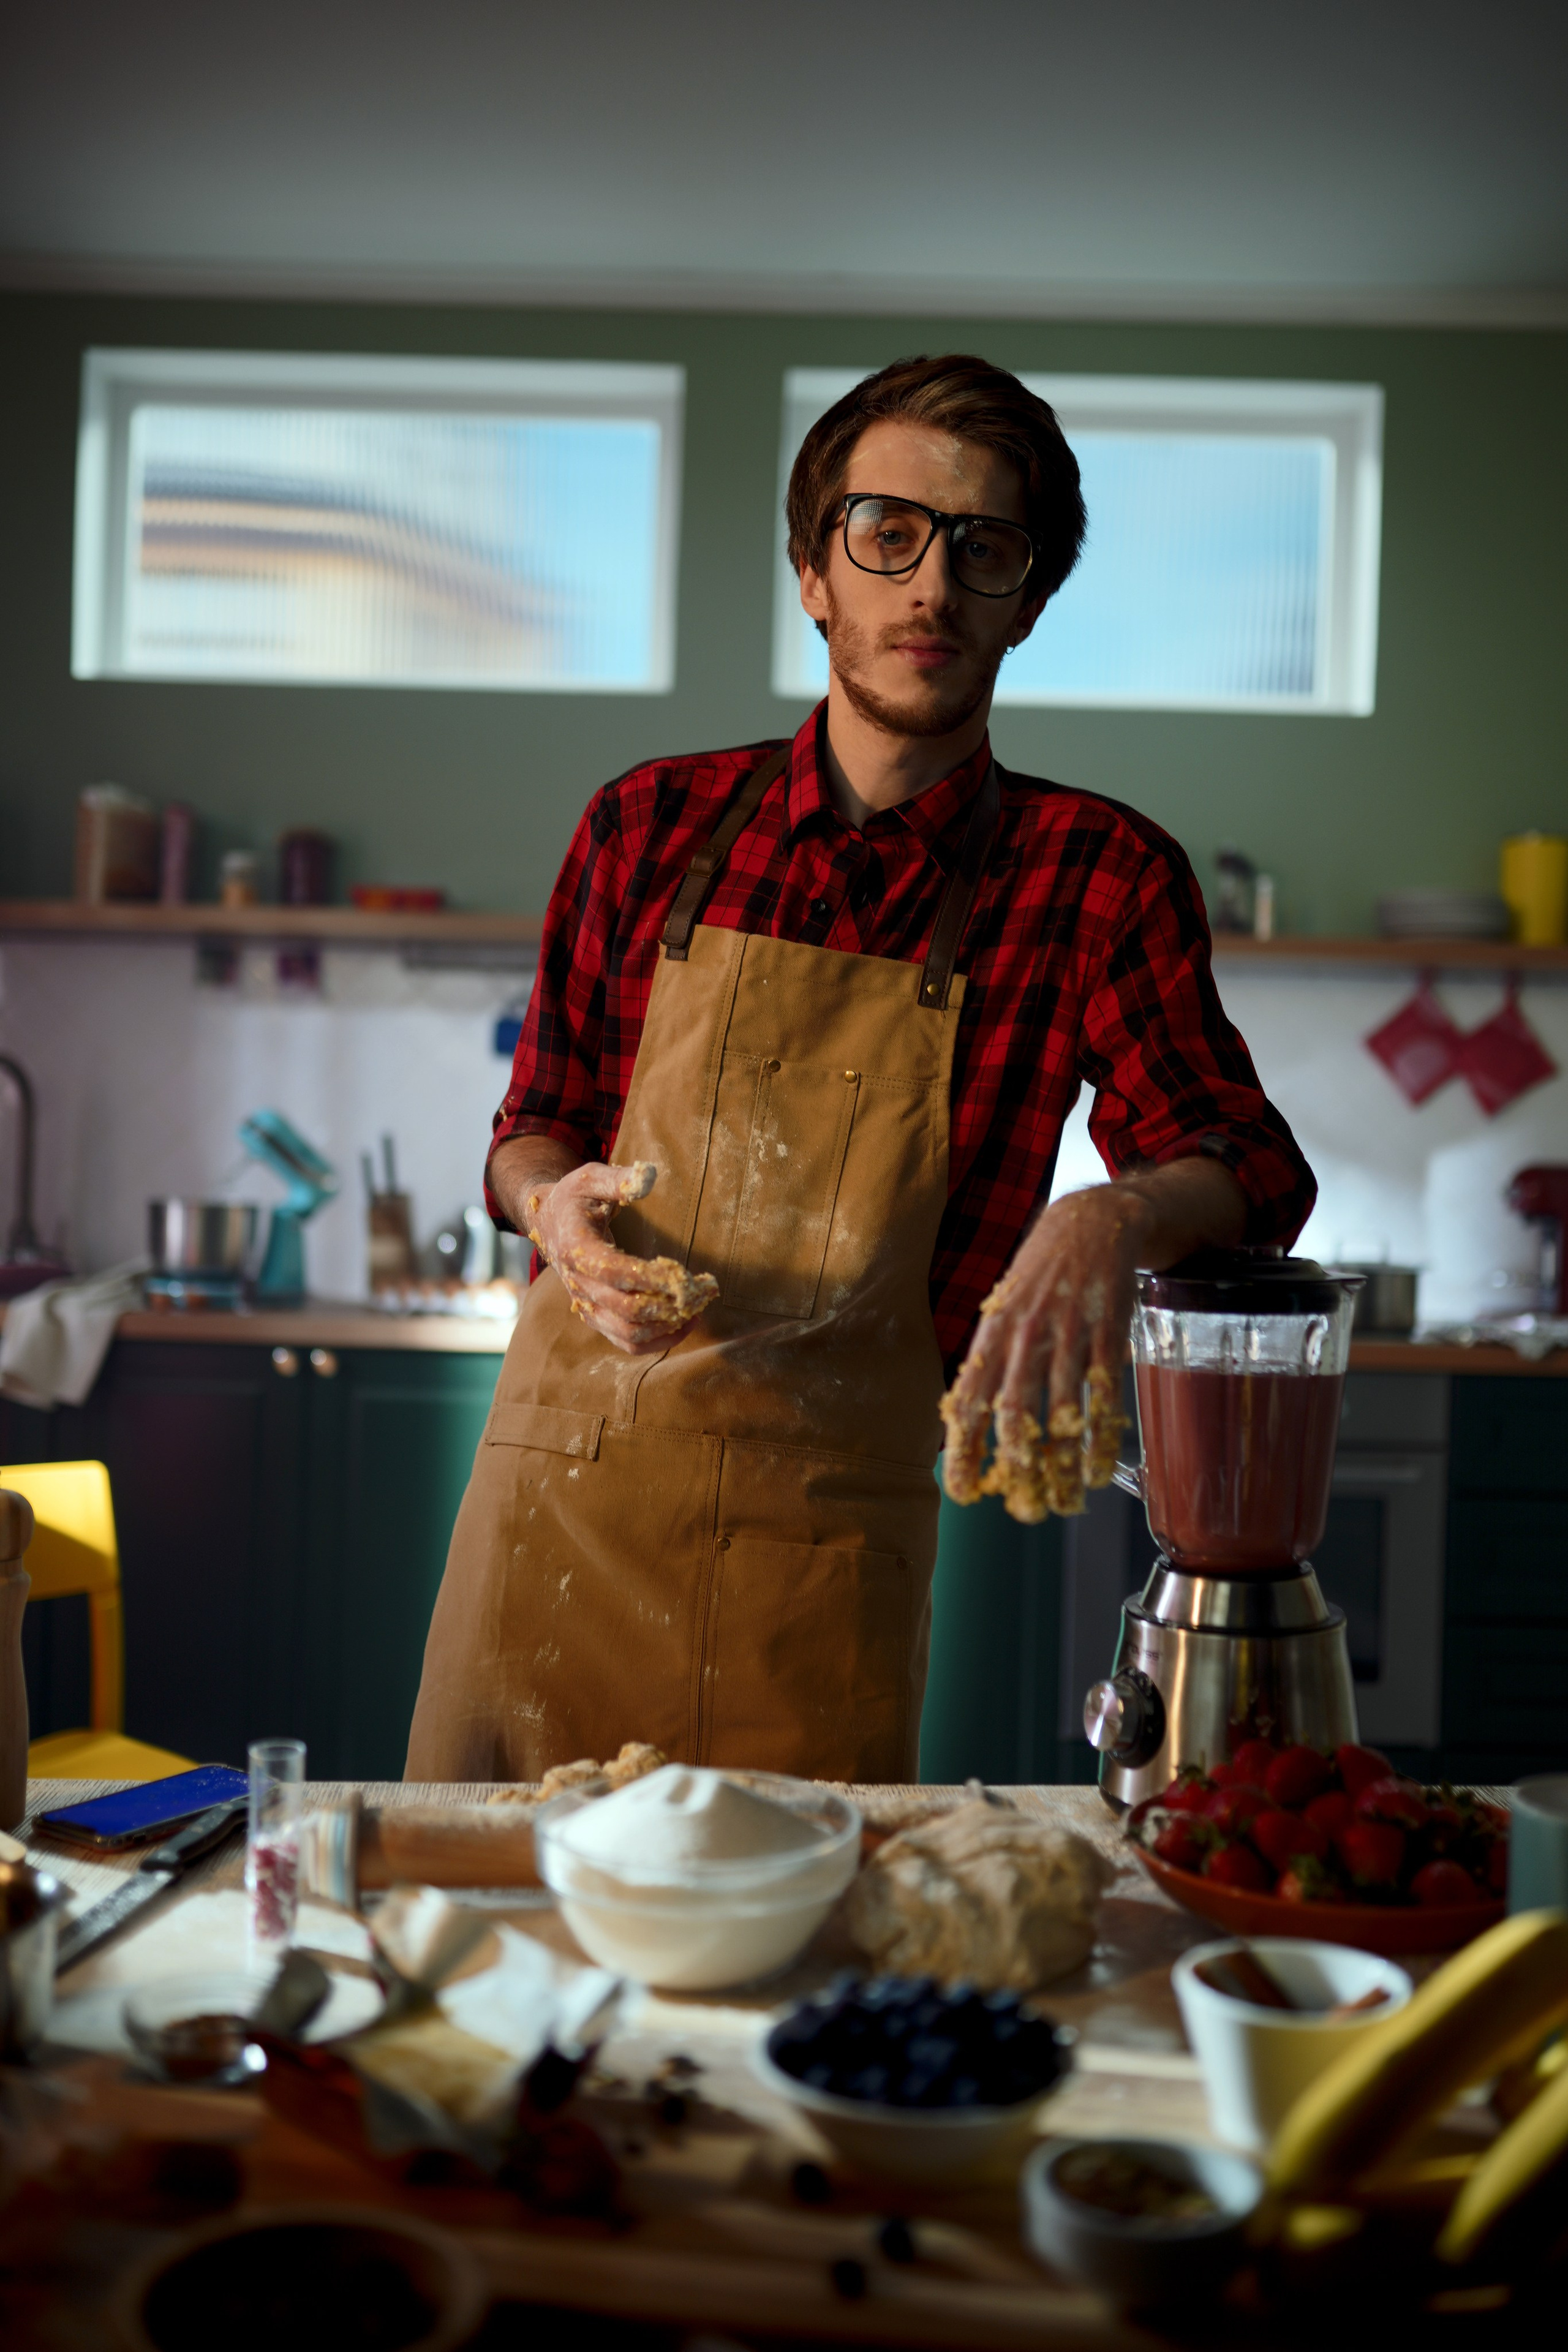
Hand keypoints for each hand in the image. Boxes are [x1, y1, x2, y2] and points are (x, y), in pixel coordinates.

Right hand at [524, 1160, 717, 1355]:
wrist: (549, 1224)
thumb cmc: (574, 1198)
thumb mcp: (590, 1178)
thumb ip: (618, 1179)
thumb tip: (648, 1176)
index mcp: (576, 1248)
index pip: (614, 1272)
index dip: (651, 1279)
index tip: (687, 1277)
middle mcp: (578, 1284)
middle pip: (626, 1309)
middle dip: (671, 1303)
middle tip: (705, 1290)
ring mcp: (587, 1305)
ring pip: (628, 1333)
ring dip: (668, 1326)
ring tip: (698, 1307)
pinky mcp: (597, 1317)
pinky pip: (627, 1342)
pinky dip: (658, 1340)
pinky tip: (684, 1323)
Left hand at [940, 1159, 1246, 1521]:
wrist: (1093, 1221)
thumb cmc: (1041, 1273)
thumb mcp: (1004, 1306)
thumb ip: (990, 1358)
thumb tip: (966, 1418)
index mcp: (991, 1332)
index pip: (965, 1400)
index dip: (962, 1449)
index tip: (963, 1491)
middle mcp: (1025, 1336)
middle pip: (1014, 1416)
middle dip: (1017, 1470)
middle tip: (1024, 1511)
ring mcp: (1069, 1334)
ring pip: (1063, 1414)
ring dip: (1064, 1467)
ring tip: (1065, 1505)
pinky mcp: (1109, 1334)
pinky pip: (1104, 1396)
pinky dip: (1102, 1439)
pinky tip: (1101, 1470)